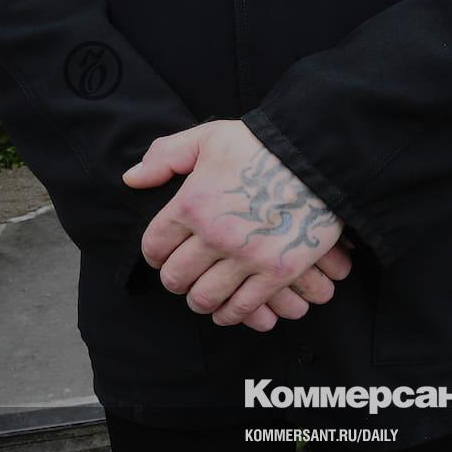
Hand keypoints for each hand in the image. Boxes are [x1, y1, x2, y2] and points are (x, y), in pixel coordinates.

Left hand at [123, 120, 347, 331]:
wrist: (319, 156)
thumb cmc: (262, 144)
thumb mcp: (209, 137)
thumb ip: (166, 156)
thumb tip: (132, 180)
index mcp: (192, 203)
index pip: (155, 245)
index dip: (155, 255)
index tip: (163, 257)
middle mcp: (214, 234)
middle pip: (176, 277)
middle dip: (176, 281)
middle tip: (184, 279)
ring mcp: (246, 256)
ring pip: (205, 298)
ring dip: (201, 301)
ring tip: (204, 297)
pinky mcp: (277, 271)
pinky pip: (243, 306)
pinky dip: (231, 314)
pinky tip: (228, 311)